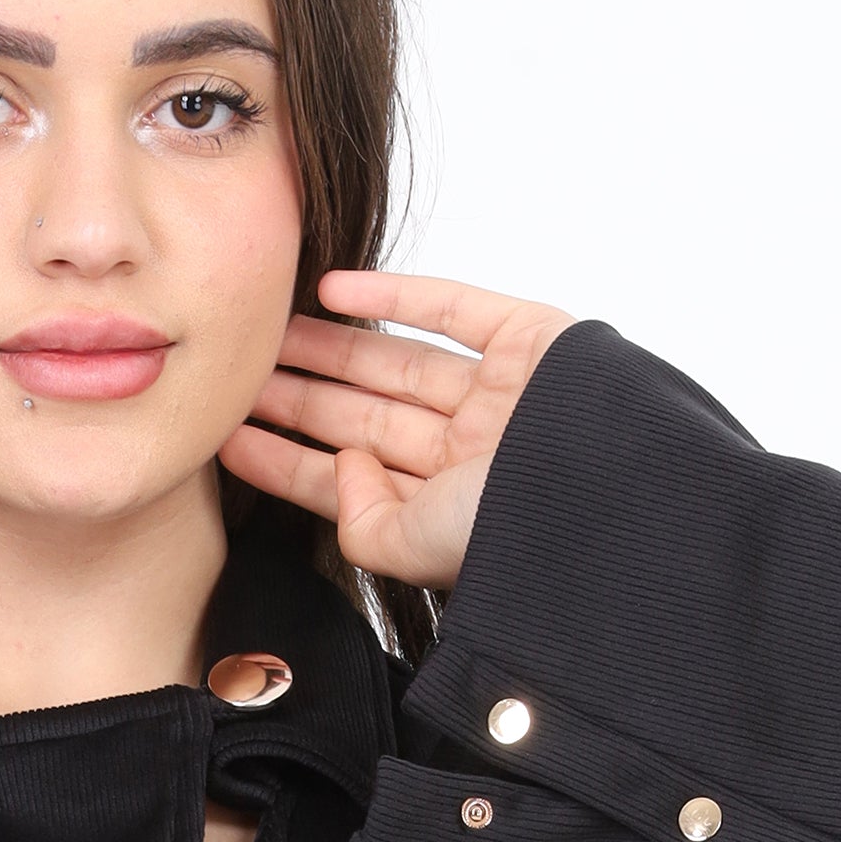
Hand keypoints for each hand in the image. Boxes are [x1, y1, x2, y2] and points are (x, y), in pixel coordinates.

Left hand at [221, 270, 571, 594]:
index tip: (226, 441)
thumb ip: (364, 523)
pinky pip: (452, 307)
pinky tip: (332, 289)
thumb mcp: (417, 552)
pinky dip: (395, 293)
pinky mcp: (533, 339)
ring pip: (397, 362)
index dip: (286, 462)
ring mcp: (503, 394)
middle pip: (365, 416)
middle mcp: (473, 453)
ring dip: (329, 346)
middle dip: (298, 397)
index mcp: (448, 510)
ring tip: (265, 332)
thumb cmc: (518, 533)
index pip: (348, 483)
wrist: (613, 493)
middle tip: (234, 374)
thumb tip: (341, 466)